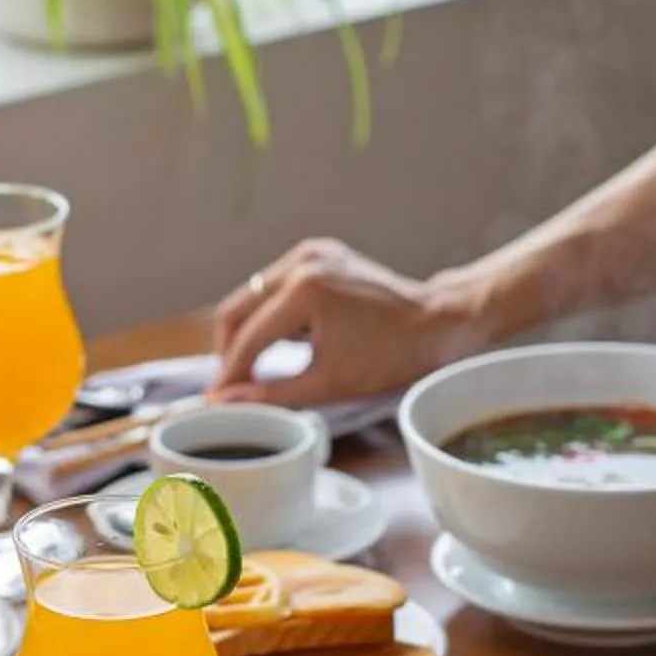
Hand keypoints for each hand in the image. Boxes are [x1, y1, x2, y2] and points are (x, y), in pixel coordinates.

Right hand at [210, 238, 471, 405]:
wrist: (438, 321)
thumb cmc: (393, 355)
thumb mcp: (329, 383)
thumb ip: (272, 394)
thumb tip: (228, 402)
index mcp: (305, 290)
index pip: (248, 336)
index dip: (229, 373)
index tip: (217, 399)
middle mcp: (301, 263)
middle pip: (237, 308)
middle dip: (230, 349)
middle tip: (231, 384)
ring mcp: (309, 253)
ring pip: (252, 294)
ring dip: (248, 331)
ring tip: (254, 368)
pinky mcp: (318, 254)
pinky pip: (275, 286)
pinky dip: (271, 314)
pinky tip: (284, 342)